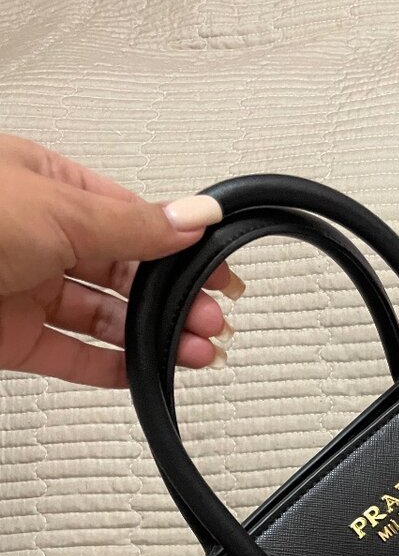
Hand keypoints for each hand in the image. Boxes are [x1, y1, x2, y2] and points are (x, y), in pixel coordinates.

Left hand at [0, 133, 241, 387]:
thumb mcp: (57, 209)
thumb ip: (132, 224)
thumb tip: (194, 215)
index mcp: (45, 183)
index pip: (131, 216)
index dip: (181, 245)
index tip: (221, 272)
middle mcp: (35, 235)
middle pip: (124, 270)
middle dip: (174, 297)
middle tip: (212, 320)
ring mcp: (23, 288)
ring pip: (104, 317)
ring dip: (154, 336)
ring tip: (195, 352)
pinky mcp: (10, 339)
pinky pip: (73, 357)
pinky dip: (114, 368)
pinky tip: (148, 372)